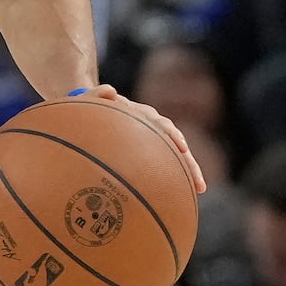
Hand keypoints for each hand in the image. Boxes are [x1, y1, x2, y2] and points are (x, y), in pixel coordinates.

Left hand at [74, 86, 207, 193]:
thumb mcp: (86, 102)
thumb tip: (110, 91)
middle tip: (197, 177)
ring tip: (199, 187)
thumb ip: (94, 96)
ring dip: (189, 168)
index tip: (180, 146)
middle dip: (187, 158)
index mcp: (136, 113)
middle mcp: (149, 125)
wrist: (87, 116)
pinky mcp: (150, 151)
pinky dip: (176, 176)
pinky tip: (185, 193)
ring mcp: (151, 137)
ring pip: (175, 153)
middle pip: (174, 141)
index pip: (157, 122)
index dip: (169, 133)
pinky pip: (166, 164)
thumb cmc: (86, 111)